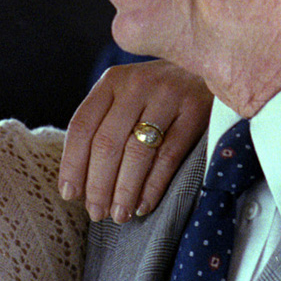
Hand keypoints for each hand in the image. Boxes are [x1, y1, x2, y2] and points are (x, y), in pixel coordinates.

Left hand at [58, 59, 211, 223]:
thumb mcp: (127, 94)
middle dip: (98, 184)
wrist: (211, 65)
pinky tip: (144, 205)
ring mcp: (167, 96)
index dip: (73, 164)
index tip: (69, 194)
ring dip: (125, 190)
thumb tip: (80, 182)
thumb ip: (104, 123)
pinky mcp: (195, 110)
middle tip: (96, 213)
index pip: (82, 126)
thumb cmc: (158, 93)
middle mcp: (136, 85)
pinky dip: (153, 185)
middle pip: (107, 142)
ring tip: (119, 215)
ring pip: (137, 152)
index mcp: (112, 81)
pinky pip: (169, 156)